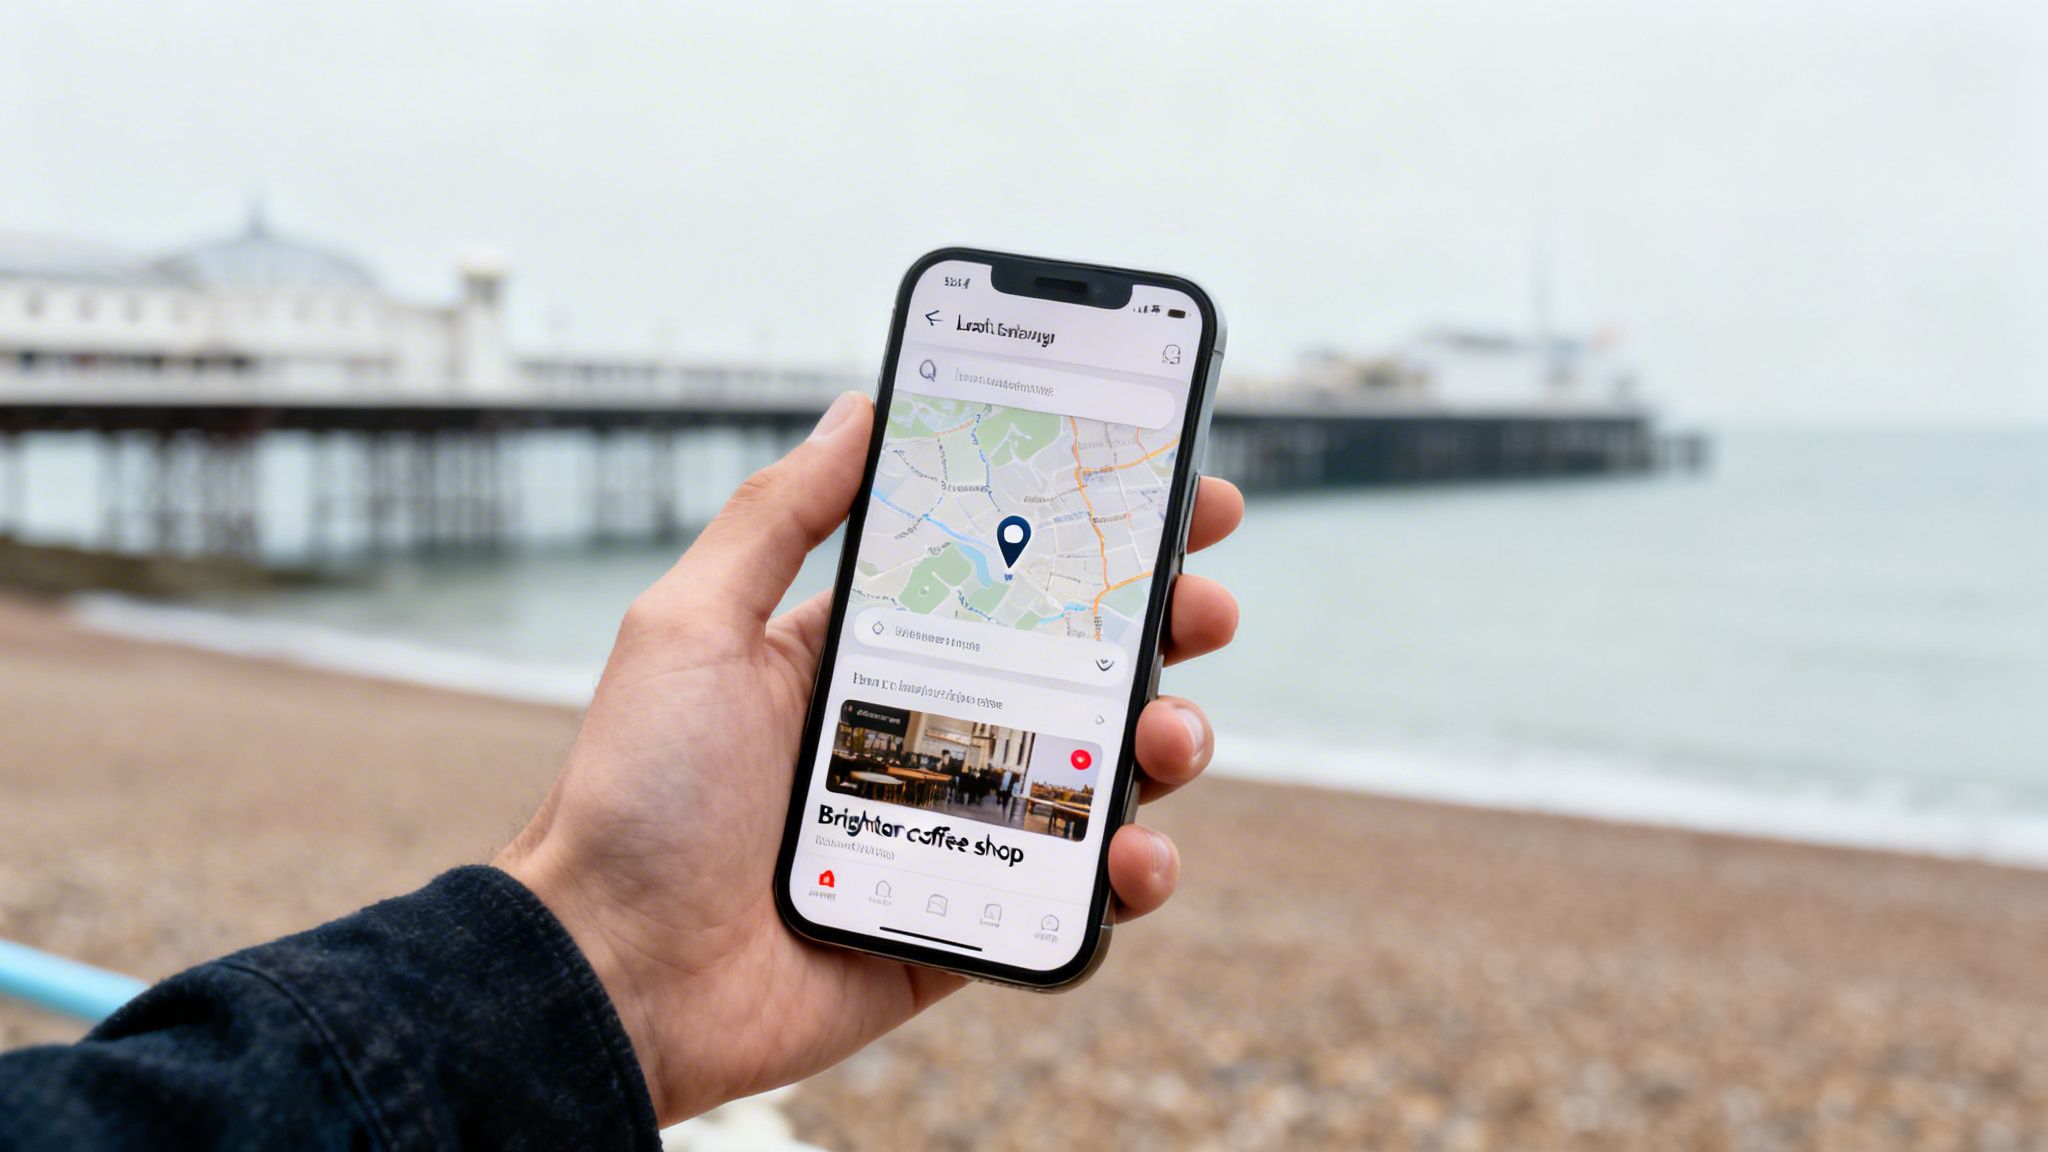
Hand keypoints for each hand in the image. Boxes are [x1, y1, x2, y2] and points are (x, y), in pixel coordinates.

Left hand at [495, 392, 1243, 1123]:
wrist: (612, 975)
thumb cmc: (635, 795)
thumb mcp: (693, 625)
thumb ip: (778, 518)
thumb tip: (858, 409)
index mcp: (863, 655)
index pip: (1001, 579)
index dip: (1087, 537)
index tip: (1169, 495)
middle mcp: (920, 733)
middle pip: (1074, 667)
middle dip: (1158, 627)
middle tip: (1205, 604)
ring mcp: (952, 828)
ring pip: (1095, 774)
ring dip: (1163, 741)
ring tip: (1170, 732)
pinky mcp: (969, 918)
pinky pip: (1073, 892)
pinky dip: (1130, 873)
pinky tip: (1133, 855)